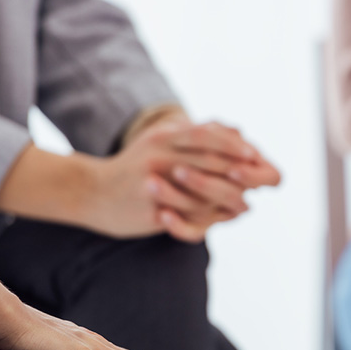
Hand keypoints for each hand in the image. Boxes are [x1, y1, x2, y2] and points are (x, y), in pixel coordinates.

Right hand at [85, 121, 276, 240]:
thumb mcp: (162, 142)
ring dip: (227, 199)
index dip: (232, 144)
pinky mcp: (150, 210)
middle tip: (259, 181)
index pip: (205, 134)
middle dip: (237, 173)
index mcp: (163, 137)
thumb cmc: (135, 168)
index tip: (253, 154)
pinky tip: (223, 220)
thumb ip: (200, 135)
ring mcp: (153, 184)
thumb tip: (239, 129)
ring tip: (246, 206)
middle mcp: (158, 157)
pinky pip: (186, 216)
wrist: (91, 192)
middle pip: (207, 162)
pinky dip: (208, 218)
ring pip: (201, 192)